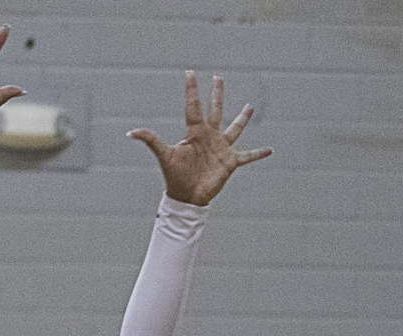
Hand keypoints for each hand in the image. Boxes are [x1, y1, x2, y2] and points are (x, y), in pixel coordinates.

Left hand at [129, 72, 271, 206]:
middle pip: (215, 110)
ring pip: (234, 129)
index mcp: (195, 133)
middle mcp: (209, 137)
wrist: (186, 196)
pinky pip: (248, 156)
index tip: (189, 73)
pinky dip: (258, 154)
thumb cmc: (174, 176)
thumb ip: (151, 141)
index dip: (191, 90)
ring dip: (242, 118)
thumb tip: (132, 132)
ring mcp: (221, 148)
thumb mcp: (164, 156)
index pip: (193, 106)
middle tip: (218, 78)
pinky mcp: (230, 162)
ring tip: (250, 106)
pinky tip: (270, 150)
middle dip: (217, 94)